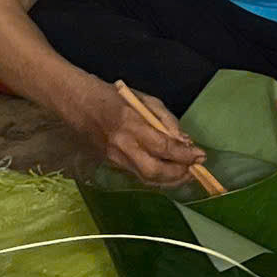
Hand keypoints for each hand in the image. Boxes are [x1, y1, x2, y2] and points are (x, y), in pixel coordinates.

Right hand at [88, 84, 203, 186]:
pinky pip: (137, 174)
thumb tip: (184, 141)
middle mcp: (122, 144)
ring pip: (145, 178)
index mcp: (131, 124)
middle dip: (177, 174)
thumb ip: (166, 121)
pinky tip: (167, 171)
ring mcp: (113, 157)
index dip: (184, 155)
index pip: (163, 146)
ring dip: (168, 180)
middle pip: (153, 170)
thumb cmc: (113, 96)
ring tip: (185, 174)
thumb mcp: (145, 99)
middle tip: (193, 170)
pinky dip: (155, 176)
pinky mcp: (110, 162)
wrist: (75, 101)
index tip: (201, 156)